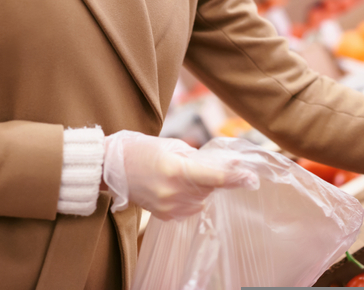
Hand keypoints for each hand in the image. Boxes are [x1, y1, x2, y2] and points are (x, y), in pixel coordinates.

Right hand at [103, 131, 256, 220]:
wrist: (112, 168)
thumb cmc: (142, 150)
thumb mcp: (174, 146)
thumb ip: (202, 158)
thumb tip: (231, 165)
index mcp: (176, 170)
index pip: (215, 177)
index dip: (236, 178)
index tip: (251, 177)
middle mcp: (174, 193)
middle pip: (211, 188)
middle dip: (216, 177)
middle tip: (204, 164)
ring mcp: (169, 207)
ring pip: (203, 199)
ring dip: (203, 188)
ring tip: (182, 174)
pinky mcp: (165, 216)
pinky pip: (191, 207)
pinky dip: (191, 197)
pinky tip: (177, 186)